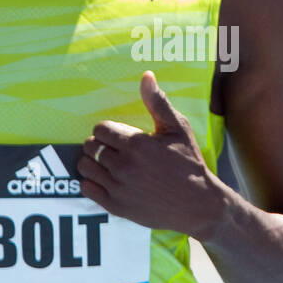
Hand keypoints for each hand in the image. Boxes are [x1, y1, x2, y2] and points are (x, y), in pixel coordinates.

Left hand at [79, 71, 227, 237]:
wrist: (198, 203)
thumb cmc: (189, 163)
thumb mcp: (178, 128)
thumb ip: (158, 102)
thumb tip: (146, 76)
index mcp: (136, 144)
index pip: (100, 129)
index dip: (108, 130)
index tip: (120, 136)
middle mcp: (123, 166)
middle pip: (90, 147)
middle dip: (99, 144)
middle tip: (114, 149)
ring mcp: (118, 188)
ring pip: (85, 167)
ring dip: (93, 162)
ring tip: (108, 163)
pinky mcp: (116, 206)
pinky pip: (86, 189)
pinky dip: (91, 182)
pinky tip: (106, 180)